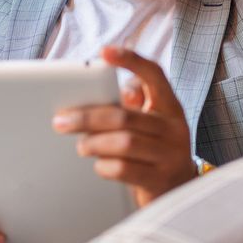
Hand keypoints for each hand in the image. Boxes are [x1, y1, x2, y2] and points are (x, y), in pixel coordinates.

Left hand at [53, 46, 195, 206]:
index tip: (105, 52)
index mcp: (170, 107)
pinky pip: (125, 170)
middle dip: (88, 117)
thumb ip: (133, 106)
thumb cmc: (154, 149)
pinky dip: (105, 166)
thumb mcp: (151, 124)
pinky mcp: (160, 180)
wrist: (179, 189)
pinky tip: (99, 165)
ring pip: (124, 143)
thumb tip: (119, 91)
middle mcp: (174, 128)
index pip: (154, 75)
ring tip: (81, 146)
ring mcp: (170, 155)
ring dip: (94, 143)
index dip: (131, 61)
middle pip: (125, 116)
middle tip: (62, 121)